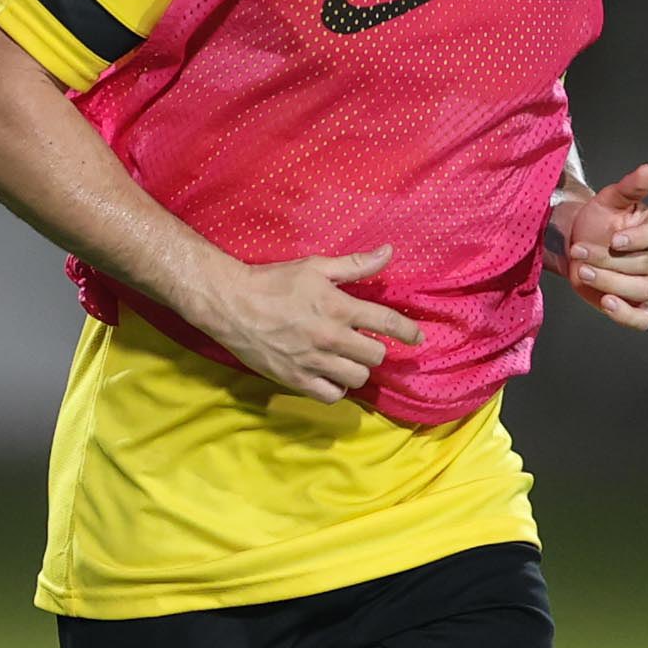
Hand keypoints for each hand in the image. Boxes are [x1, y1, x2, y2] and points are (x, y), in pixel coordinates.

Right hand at [191, 245, 423, 404]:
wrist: (230, 303)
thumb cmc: (274, 281)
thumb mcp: (316, 266)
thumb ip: (356, 265)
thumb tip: (388, 252)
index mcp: (338, 308)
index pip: (387, 323)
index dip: (408, 331)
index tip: (417, 336)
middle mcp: (329, 338)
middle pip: (375, 355)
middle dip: (375, 348)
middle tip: (364, 342)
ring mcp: (312, 361)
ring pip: (357, 378)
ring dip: (357, 369)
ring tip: (347, 359)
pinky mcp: (294, 378)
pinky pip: (330, 395)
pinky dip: (336, 388)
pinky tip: (330, 375)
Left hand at [549, 162, 647, 329]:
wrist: (580, 245)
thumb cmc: (599, 220)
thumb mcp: (610, 200)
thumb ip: (630, 187)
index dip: (638, 240)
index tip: (613, 238)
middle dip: (612, 261)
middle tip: (582, 252)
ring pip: (643, 290)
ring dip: (611, 282)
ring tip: (584, 272)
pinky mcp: (641, 308)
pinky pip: (641, 319)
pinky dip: (625, 315)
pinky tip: (607, 303)